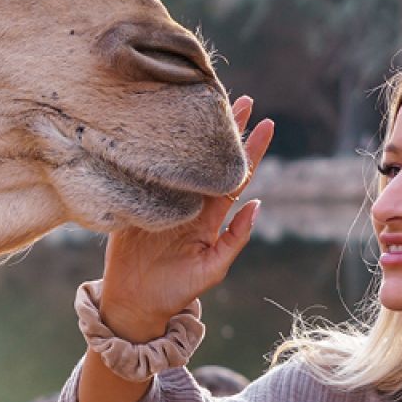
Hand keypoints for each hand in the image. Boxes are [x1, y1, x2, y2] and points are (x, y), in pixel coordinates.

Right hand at [98, 96, 273, 340]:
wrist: (135, 302)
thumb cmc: (177, 290)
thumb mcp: (213, 268)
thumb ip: (235, 238)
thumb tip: (258, 205)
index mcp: (210, 216)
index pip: (236, 177)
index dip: (251, 150)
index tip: (267, 122)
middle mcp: (190, 202)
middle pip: (211, 160)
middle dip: (227, 130)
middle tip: (242, 99)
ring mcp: (164, 199)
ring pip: (183, 160)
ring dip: (193, 133)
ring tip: (206, 103)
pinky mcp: (138, 202)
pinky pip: (149, 173)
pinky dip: (156, 151)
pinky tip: (162, 127)